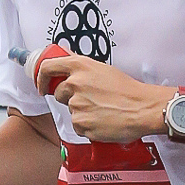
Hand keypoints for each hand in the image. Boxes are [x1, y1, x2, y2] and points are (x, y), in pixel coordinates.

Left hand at [36, 55, 170, 142]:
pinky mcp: (81, 123)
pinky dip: (88, 126)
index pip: (47, 67)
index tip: (42, 85)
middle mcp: (75, 84)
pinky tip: (102, 121)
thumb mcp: (102, 69)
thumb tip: (66, 57)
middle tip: (89, 100)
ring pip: (71, 111)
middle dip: (70, 98)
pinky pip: (78, 126)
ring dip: (82, 112)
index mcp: (80, 66)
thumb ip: (81, 67)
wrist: (142, 109)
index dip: (41, 78)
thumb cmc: (128, 90)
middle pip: (59, 93)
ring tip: (102, 110)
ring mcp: (76, 104)